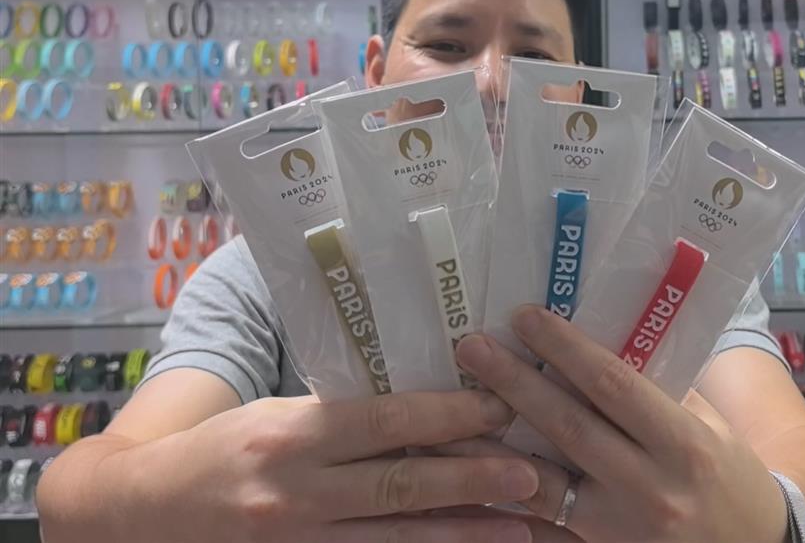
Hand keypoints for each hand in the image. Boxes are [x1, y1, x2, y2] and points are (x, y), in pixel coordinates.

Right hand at [135, 390, 538, 542]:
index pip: (384, 420)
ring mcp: (296, 541)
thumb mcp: (274, 414)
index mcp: (289, 433)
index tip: (500, 407)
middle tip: (531, 472)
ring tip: (520, 527)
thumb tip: (425, 408)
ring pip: (394, 538)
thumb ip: (341, 415)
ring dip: (462, 533)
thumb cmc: (218, 450)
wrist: (140, 515)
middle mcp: (294, 491)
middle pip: (399, 486)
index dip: (447, 415)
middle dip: (471, 480)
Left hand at [450, 306, 788, 542]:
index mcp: (683, 443)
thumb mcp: (707, 425)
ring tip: (453, 408)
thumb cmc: (730, 475)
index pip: (614, 385)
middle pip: (569, 426)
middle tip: (471, 347)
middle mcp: (651, 486)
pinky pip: (543, 522)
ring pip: (543, 480)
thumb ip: (659, 388)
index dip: (565, 348)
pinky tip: (472, 469)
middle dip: (515, 383)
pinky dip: (507, 493)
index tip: (525, 316)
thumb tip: (601, 337)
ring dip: (493, 442)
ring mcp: (621, 528)